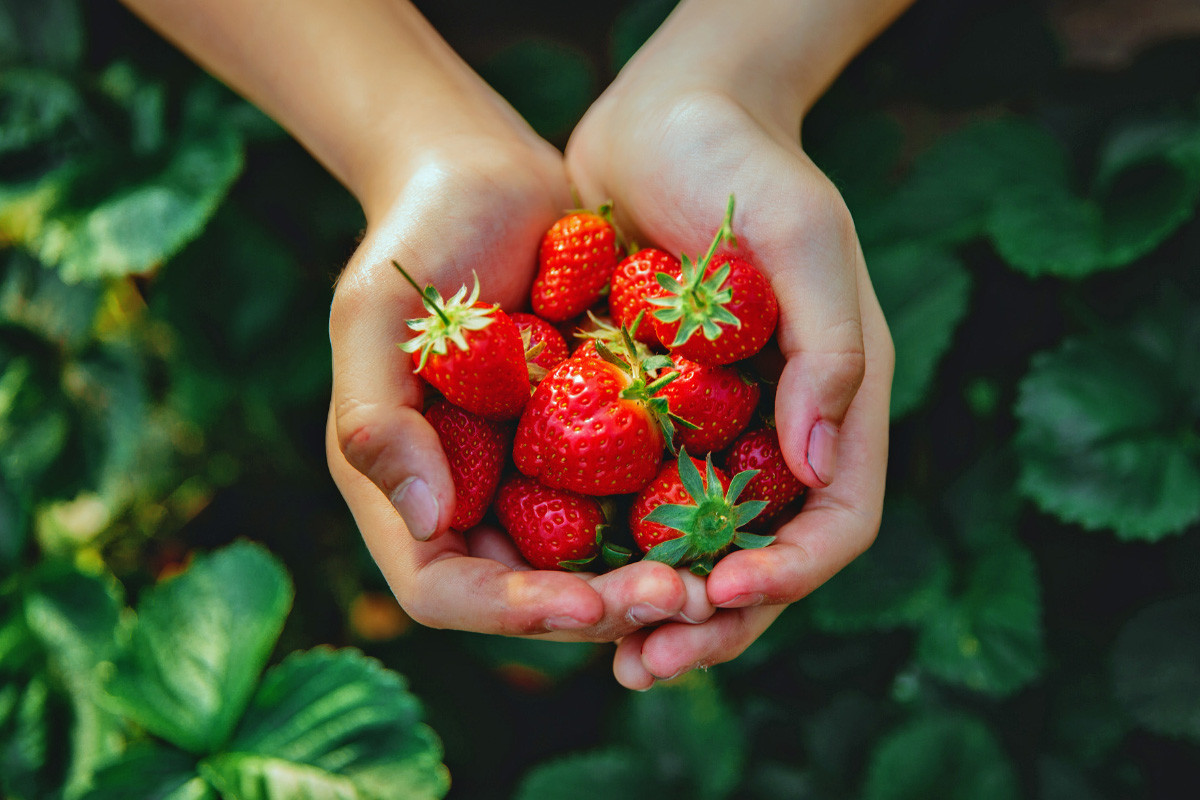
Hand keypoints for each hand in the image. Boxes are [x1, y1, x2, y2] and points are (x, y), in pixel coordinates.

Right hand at [327, 134, 696, 640]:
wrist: (486, 176)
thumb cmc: (417, 235)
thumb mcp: (377, 316)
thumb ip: (377, 417)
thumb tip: (423, 522)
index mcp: (405, 485)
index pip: (444, 588)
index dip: (511, 610)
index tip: (588, 604)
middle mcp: (468, 496)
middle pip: (529, 593)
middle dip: (601, 607)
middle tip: (681, 597)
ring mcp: (528, 473)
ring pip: (587, 562)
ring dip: (645, 579)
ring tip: (712, 574)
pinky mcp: (584, 442)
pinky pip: (626, 500)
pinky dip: (668, 521)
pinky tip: (726, 516)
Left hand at [565, 44, 893, 686]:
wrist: (663, 115)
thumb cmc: (742, 164)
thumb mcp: (804, 238)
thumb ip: (829, 349)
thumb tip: (816, 468)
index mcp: (835, 400)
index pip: (835, 520)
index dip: (789, 572)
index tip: (721, 590)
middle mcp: (779, 429)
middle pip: (764, 556)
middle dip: (715, 618)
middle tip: (648, 663)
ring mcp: (714, 426)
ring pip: (697, 545)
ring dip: (659, 604)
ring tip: (609, 653)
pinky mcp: (650, 413)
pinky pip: (636, 499)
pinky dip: (612, 547)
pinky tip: (563, 577)